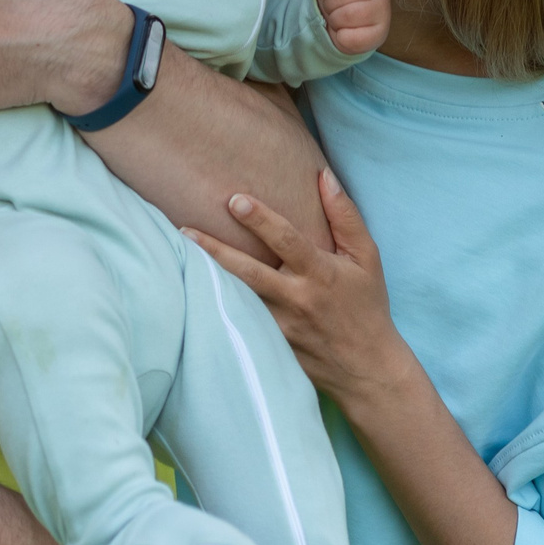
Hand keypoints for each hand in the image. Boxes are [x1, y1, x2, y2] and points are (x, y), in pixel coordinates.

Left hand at [184, 168, 413, 409]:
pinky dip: (216, 305)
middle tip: (185, 229)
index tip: (235, 199)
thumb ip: (344, 216)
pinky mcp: (271, 346)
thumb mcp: (366, 258)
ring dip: (207, 277)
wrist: (366, 369)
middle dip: (215, 249)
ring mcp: (281, 326)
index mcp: (320, 273)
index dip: (260, 219)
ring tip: (177, 255)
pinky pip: (240, 321)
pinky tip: (190, 291)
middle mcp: (297, 299)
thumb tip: (324, 175)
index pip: (287, 241)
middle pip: (249, 272)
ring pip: (238, 298)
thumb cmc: (367, 305)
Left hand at [308, 0, 389, 55]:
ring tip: (339, 17)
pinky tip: (346, 31)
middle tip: (333, 6)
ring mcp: (382, 10)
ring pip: (347, 15)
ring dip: (335, 19)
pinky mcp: (379, 33)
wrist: (349, 20)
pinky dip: (342, 37)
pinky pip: (351, 37)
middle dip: (329, 3)